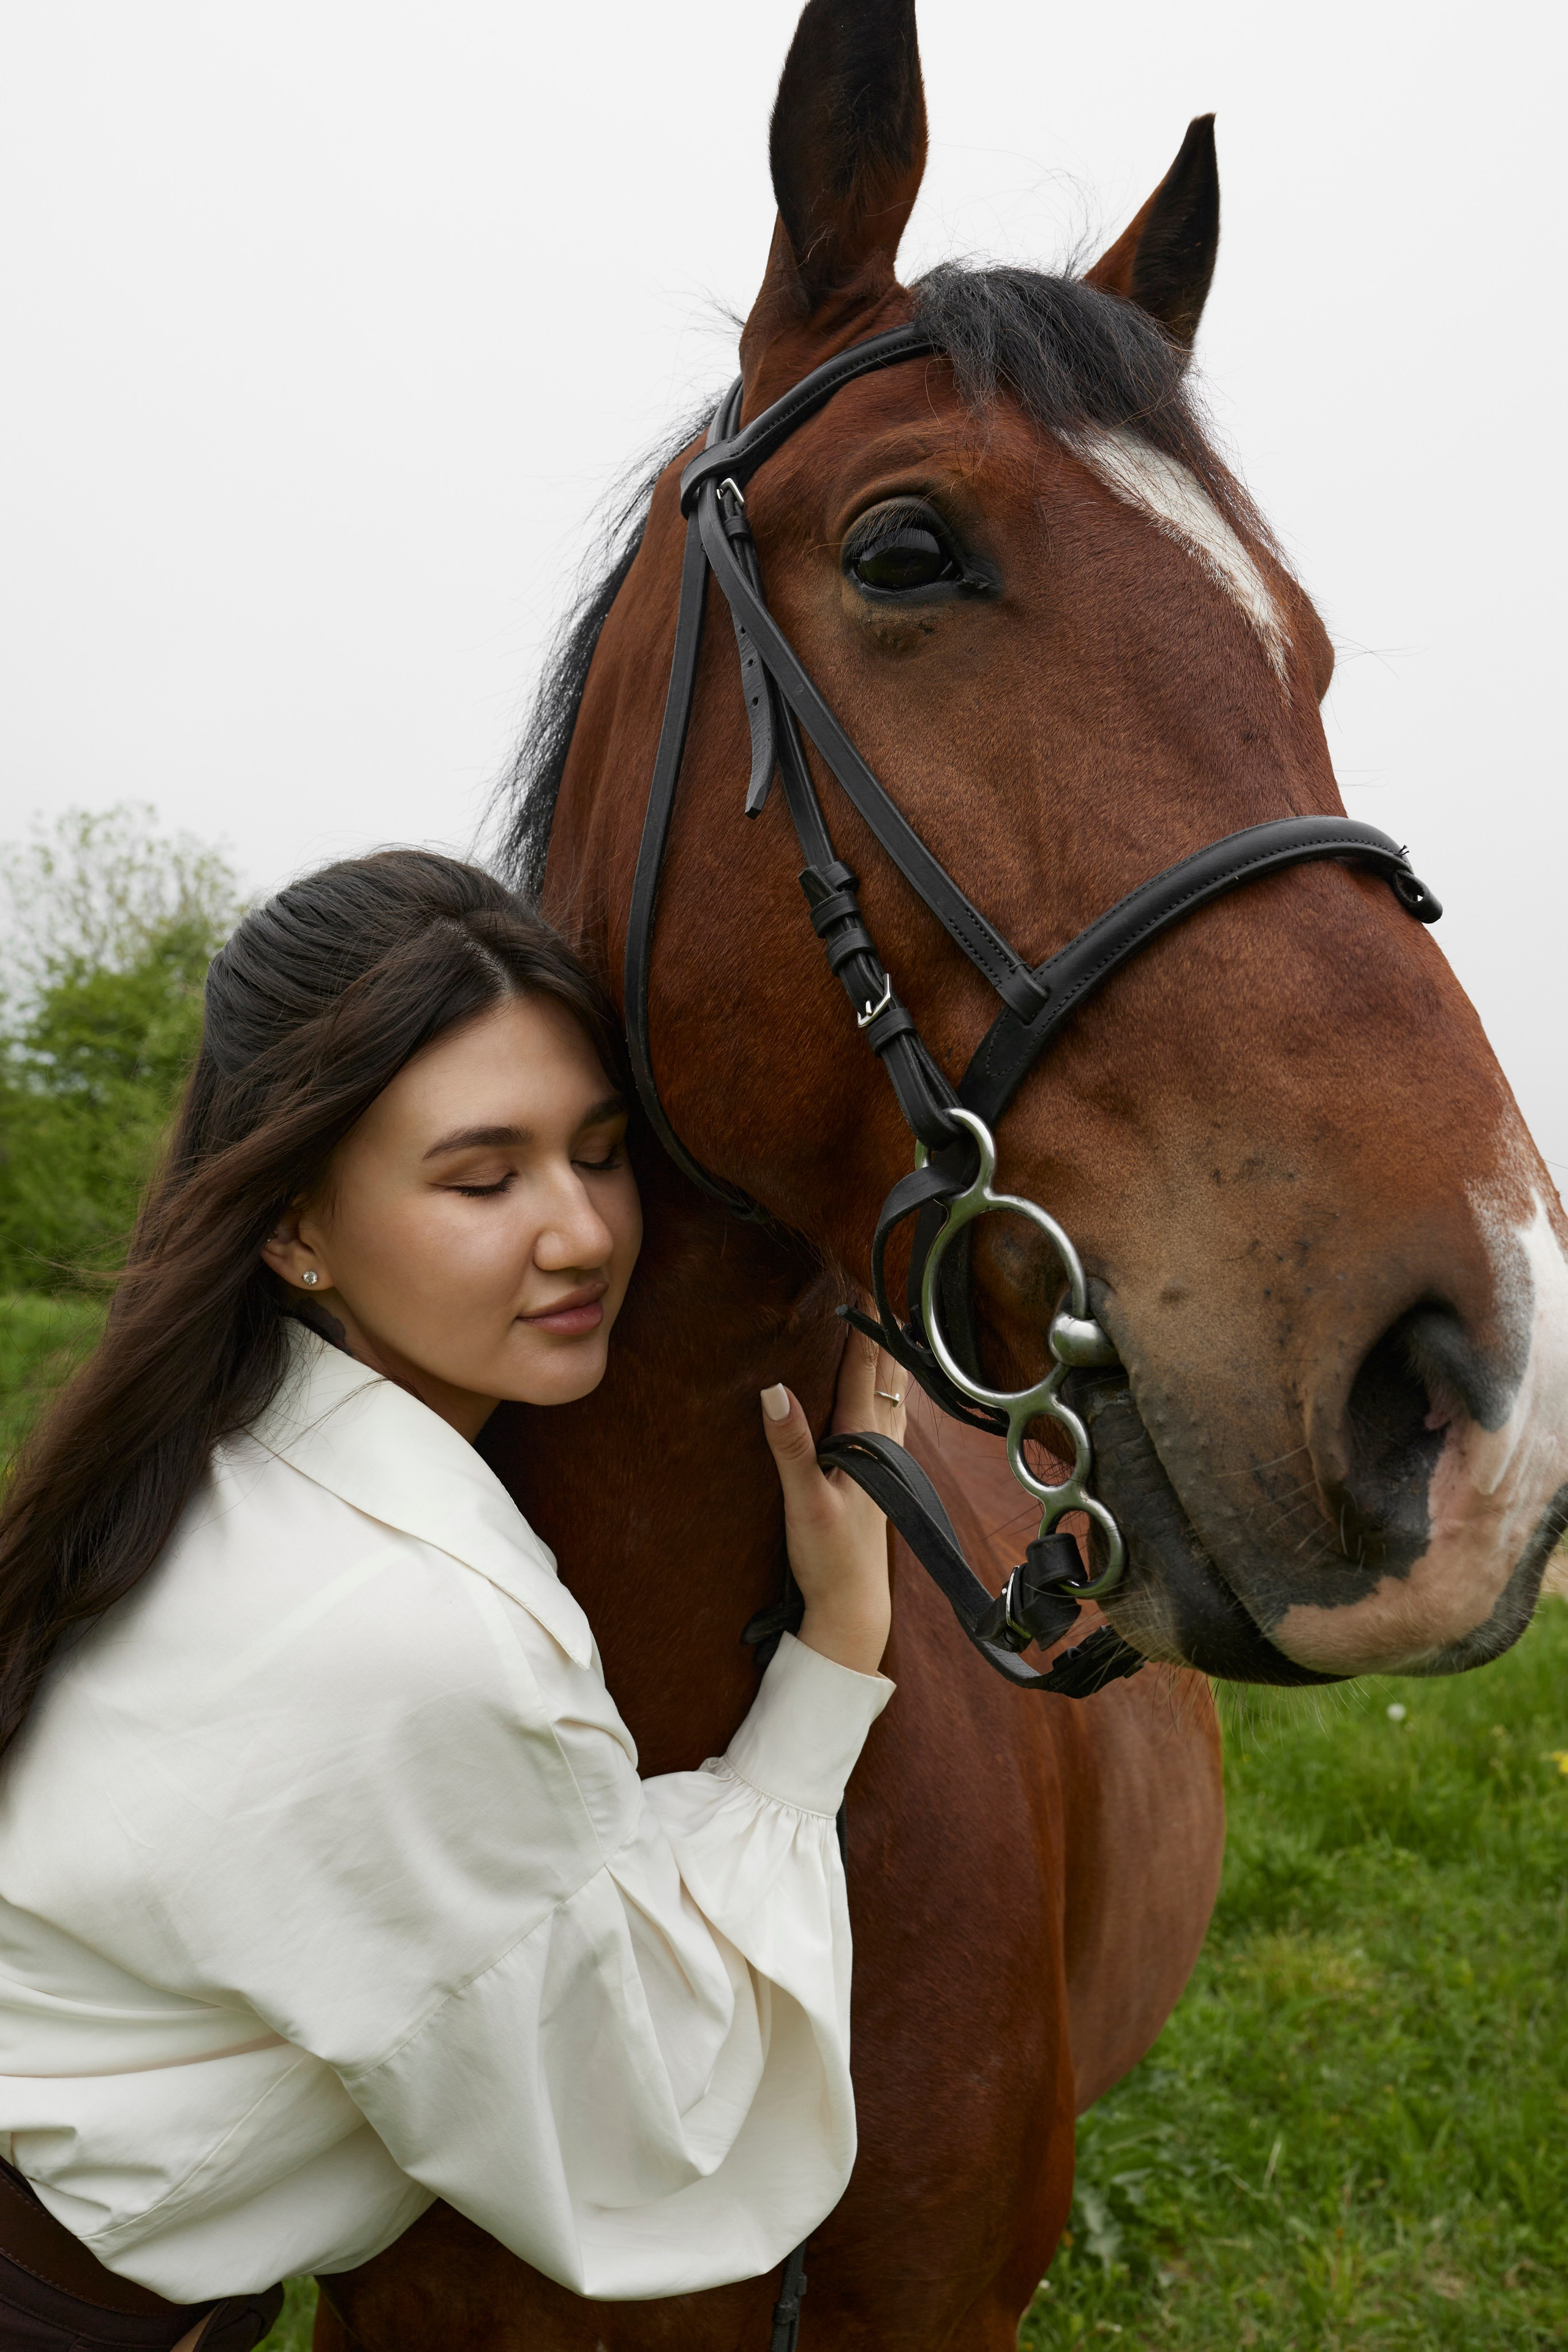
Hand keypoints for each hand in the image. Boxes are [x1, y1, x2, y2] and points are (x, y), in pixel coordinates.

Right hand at [760, 1327, 906, 1676]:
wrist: (853, 1609)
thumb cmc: (830, 1559)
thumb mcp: (803, 1501)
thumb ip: (790, 1445)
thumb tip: (773, 1390)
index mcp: (865, 1442)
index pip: (863, 1371)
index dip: (862, 1328)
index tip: (861, 1286)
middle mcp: (882, 1447)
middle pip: (885, 1378)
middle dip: (881, 1336)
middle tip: (879, 1292)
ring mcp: (885, 1466)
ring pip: (892, 1398)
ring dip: (890, 1364)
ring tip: (893, 1332)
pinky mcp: (880, 1484)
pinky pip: (889, 1423)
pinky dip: (889, 1396)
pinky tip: (890, 1398)